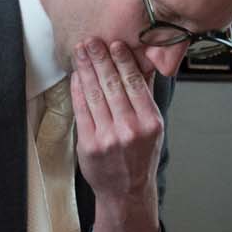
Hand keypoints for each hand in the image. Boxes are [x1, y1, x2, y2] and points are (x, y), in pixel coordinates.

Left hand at [71, 39, 162, 231]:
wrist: (126, 191)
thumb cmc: (141, 157)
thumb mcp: (154, 128)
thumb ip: (146, 97)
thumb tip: (144, 65)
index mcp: (150, 123)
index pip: (134, 84)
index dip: (123, 61)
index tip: (114, 44)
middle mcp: (130, 129)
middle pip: (112, 85)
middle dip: (100, 59)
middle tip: (92, 41)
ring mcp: (108, 137)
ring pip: (95, 94)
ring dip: (86, 69)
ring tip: (81, 52)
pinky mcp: (89, 144)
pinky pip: (82, 110)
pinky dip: (78, 90)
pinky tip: (77, 75)